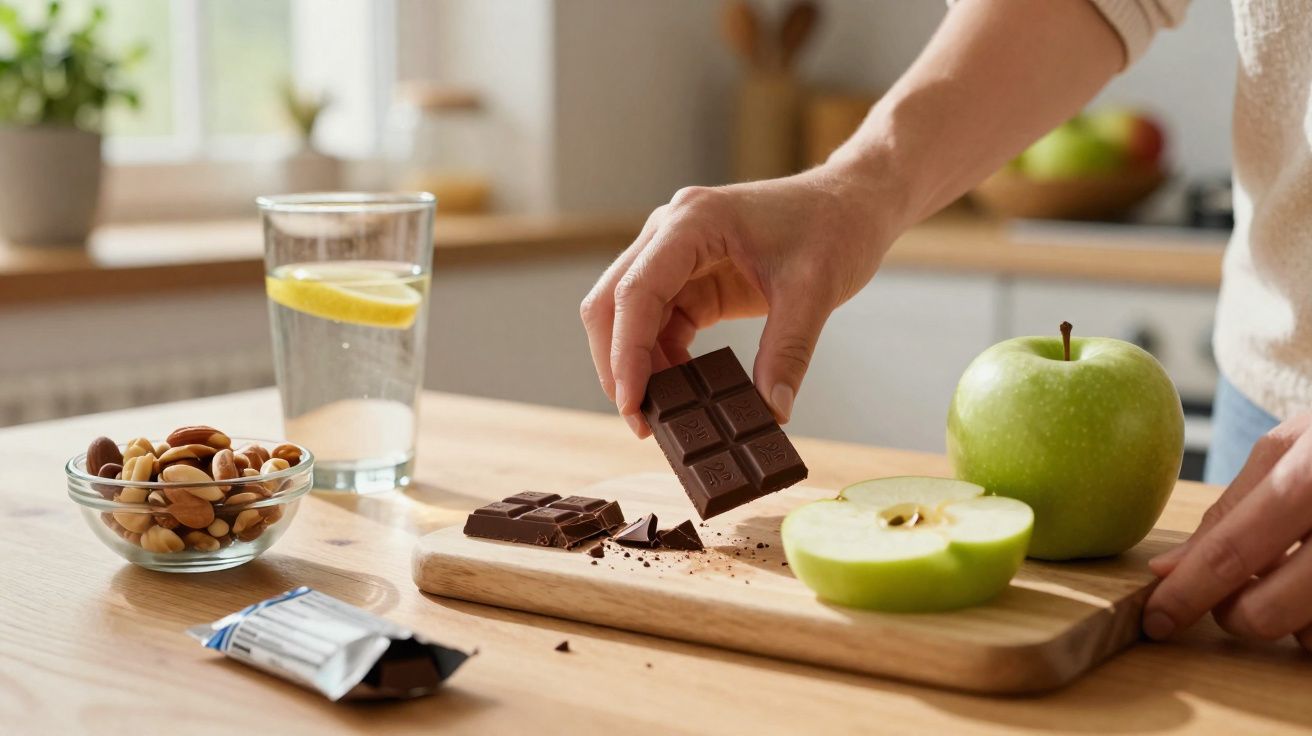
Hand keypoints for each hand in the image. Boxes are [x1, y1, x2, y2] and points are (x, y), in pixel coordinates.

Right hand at [580, 164, 894, 436]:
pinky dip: (664, 360)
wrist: (854, 203)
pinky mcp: (691, 278)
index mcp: (693, 222)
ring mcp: (676, 255)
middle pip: (614, 303)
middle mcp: (670, 233)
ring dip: (639, 367)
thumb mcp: (815, 292)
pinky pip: (660, 325)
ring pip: (630, 318)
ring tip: (663, 417)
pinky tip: (684, 392)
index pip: (637, 291)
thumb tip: (772, 412)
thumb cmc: (835, 227)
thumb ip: (788, 353)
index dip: (627, 351)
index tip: (632, 402)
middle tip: (640, 421)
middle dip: (618, 364)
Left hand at [1143, 412, 1311, 650]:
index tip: (1155, 619)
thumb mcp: (1290, 448)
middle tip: (1234, 594)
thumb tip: (1169, 570)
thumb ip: (1229, 509)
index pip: (1234, 550)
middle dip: (1236, 614)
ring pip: (1311, 637)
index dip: (1187, 593)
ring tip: (1302, 573)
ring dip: (1293, 622)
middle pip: (1267, 610)